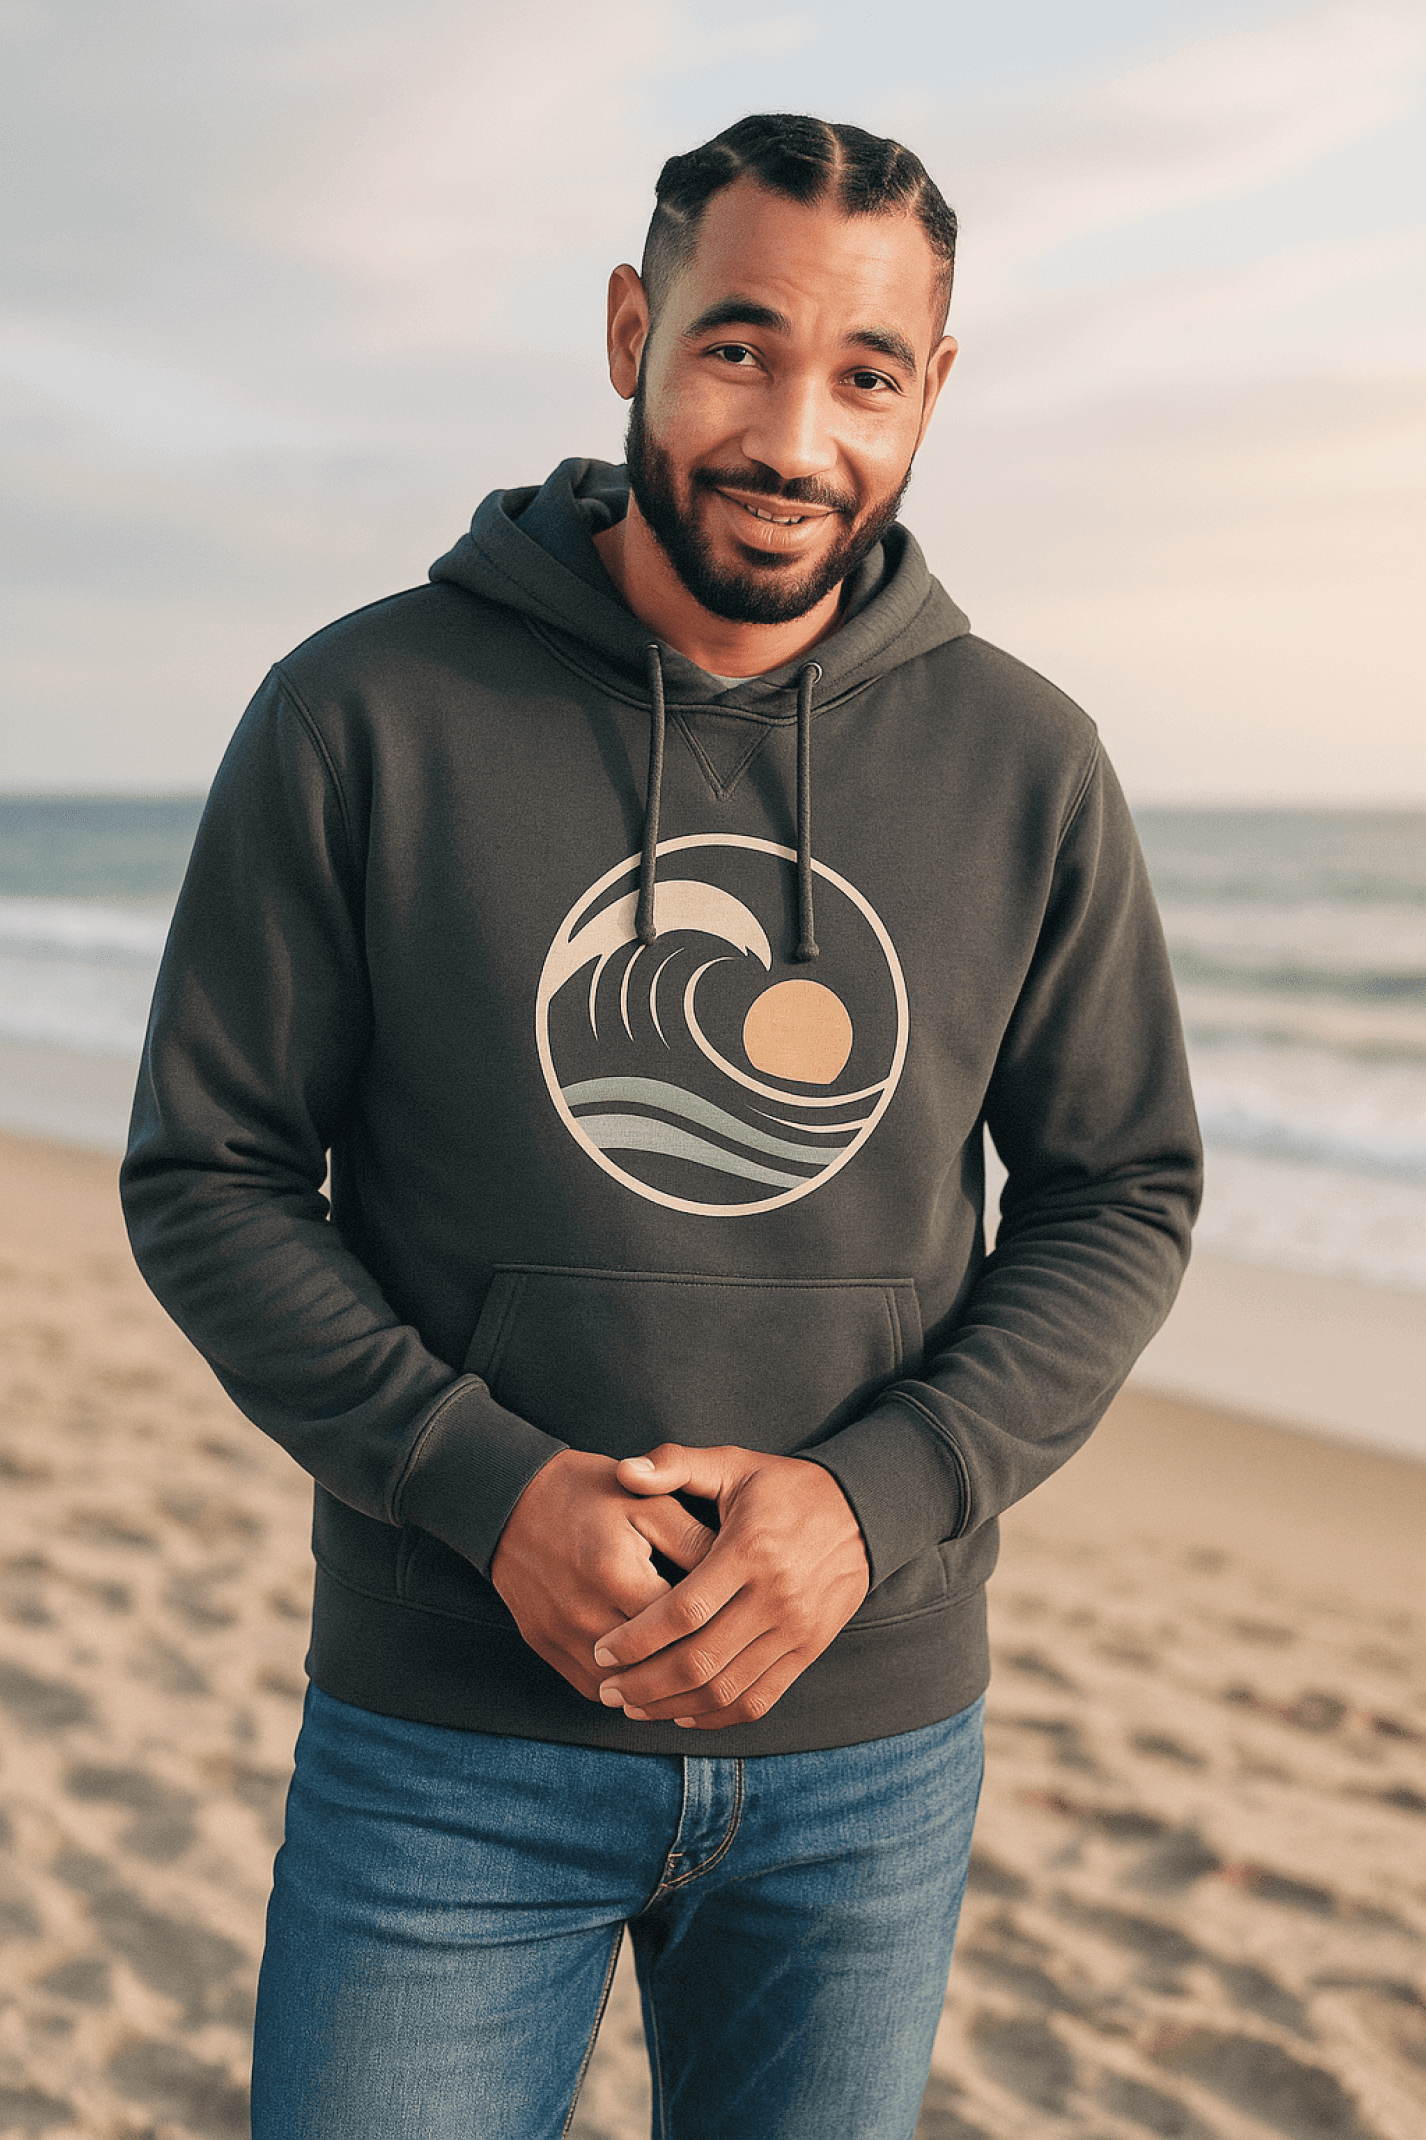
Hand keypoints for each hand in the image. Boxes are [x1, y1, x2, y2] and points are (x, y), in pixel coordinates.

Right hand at [490, 1451, 714, 1700]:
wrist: (511, 1497)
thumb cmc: (587, 1493)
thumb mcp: (646, 1501)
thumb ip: (692, 1538)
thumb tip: (736, 1577)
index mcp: (616, 1573)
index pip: (680, 1627)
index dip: (715, 1630)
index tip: (738, 1627)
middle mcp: (583, 1612)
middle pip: (651, 1666)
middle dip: (690, 1669)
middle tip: (725, 1665)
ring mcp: (558, 1634)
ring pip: (620, 1688)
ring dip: (655, 1691)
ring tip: (691, 1681)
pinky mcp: (542, 1644)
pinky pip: (589, 1687)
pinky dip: (620, 1691)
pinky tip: (648, 1681)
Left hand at [592, 1444, 869, 1730]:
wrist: (864, 1511)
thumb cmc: (787, 1488)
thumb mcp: (735, 1464)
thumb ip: (677, 1464)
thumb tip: (624, 1470)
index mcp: (749, 1551)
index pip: (684, 1611)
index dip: (638, 1639)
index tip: (603, 1649)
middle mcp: (775, 1597)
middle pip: (700, 1661)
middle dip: (644, 1683)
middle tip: (608, 1688)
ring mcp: (796, 1629)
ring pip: (726, 1689)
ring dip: (673, 1706)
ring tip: (634, 1707)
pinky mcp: (809, 1650)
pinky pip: (760, 1699)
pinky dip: (718, 1717)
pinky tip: (682, 1713)